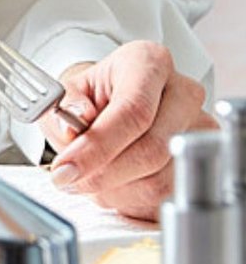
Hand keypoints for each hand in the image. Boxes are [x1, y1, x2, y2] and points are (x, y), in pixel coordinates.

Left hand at [42, 43, 213, 220]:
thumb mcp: (65, 97)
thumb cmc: (90, 99)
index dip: (97, 148)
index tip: (64, 170)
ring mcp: (197, 126)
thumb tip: (71, 124)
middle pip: (151, 150)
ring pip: (157, 179)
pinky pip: (163, 194)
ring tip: (93, 176)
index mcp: (148, 64)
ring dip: (114, 191)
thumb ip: (62, 110)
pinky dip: (129, 200)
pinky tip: (113, 183)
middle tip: (68, 180)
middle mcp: (182, 91)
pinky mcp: (200, 157)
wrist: (109, 105)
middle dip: (103, 176)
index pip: (133, 111)